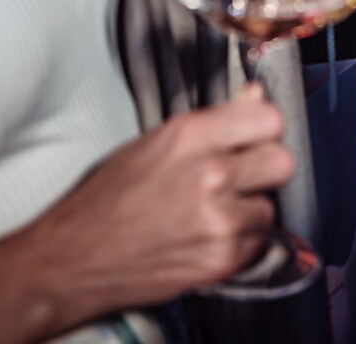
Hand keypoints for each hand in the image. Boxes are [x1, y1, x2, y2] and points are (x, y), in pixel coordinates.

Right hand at [0, 86, 293, 326]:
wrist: (73, 258)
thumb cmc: (105, 199)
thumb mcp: (154, 143)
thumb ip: (213, 121)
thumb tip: (255, 95)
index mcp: (189, 135)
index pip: (269, 118)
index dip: (263, 130)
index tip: (253, 139)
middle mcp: (209, 174)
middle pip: (282, 161)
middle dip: (264, 170)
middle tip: (240, 178)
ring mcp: (218, 219)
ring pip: (269, 206)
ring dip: (249, 211)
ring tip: (212, 213)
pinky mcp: (220, 258)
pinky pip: (258, 243)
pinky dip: (240, 243)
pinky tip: (208, 237)